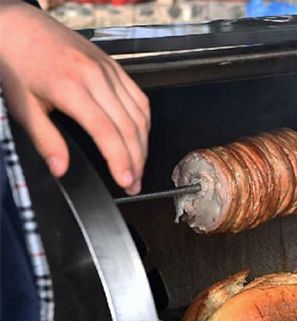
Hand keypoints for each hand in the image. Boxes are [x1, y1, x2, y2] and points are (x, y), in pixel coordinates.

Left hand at [0, 0, 148, 193]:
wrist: (18, 26)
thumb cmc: (15, 61)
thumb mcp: (21, 104)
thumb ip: (44, 139)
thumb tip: (60, 168)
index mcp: (71, 87)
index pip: (107, 132)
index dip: (120, 160)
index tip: (124, 181)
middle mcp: (96, 77)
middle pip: (129, 127)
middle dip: (136, 160)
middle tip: (133, 183)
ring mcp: (109, 70)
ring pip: (140, 115)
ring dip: (143, 145)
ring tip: (138, 166)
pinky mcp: (114, 66)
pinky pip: (140, 98)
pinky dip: (144, 122)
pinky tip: (140, 137)